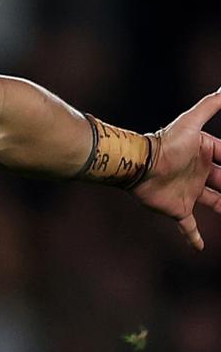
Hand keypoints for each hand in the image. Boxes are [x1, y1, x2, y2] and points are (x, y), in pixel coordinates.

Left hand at [132, 88, 220, 249]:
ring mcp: (191, 192)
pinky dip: (194, 237)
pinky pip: (189, 226)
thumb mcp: (192, 122)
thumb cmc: (166, 143)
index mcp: (207, 153)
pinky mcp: (179, 209)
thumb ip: (211, 104)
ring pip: (216, 202)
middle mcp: (201, 173)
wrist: (139, 165)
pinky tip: (201, 248)